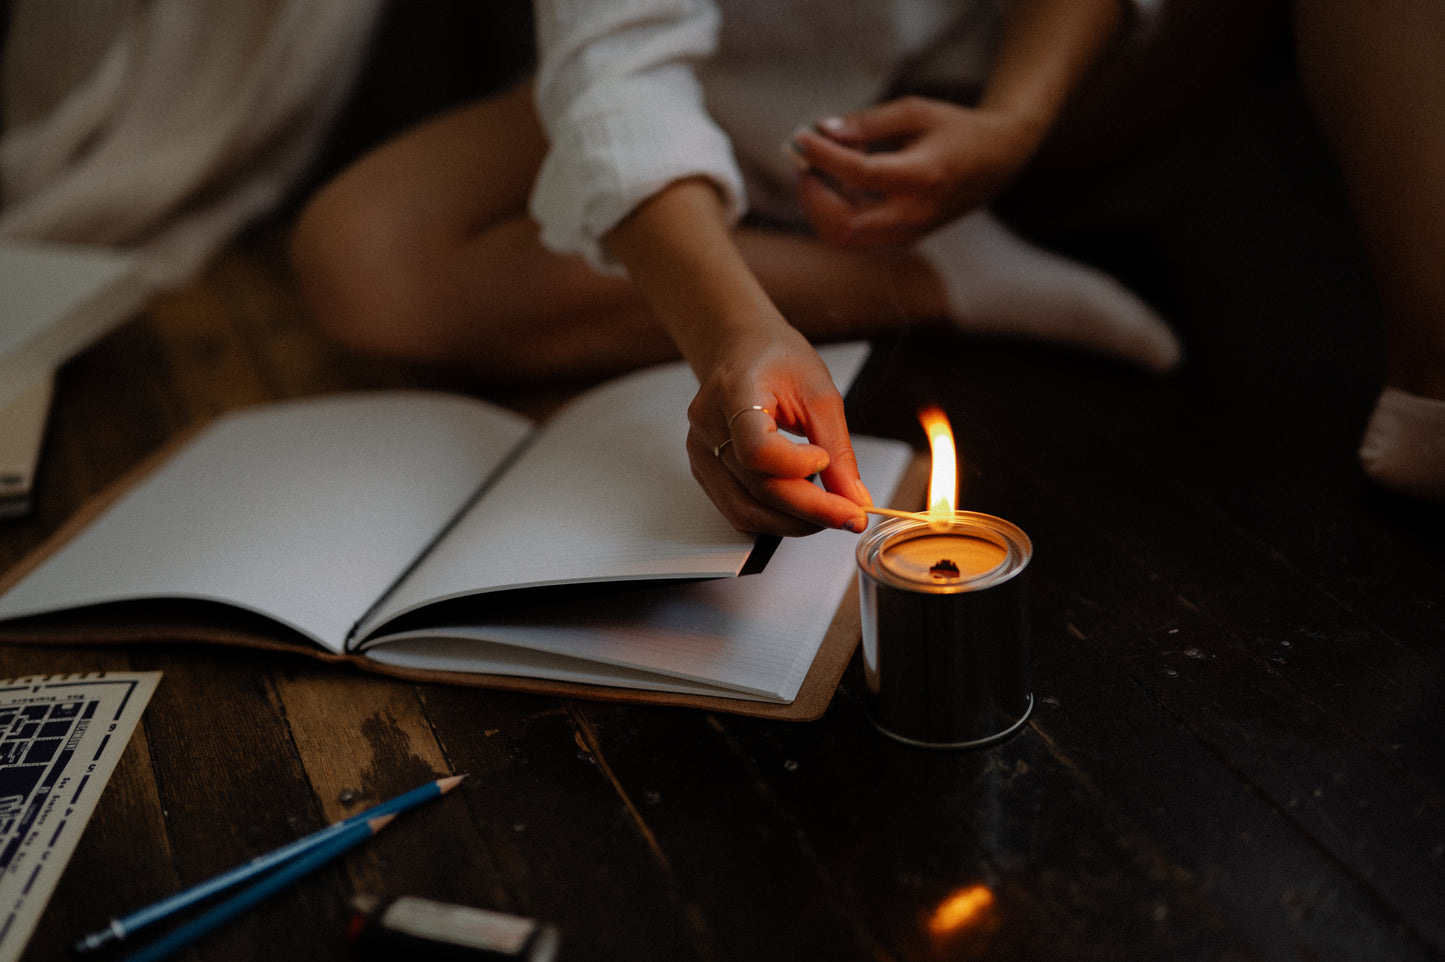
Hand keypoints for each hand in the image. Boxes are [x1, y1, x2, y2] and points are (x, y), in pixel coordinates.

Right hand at [686, 328, 870, 536]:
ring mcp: (700, 451)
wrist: (741, 349)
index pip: (757, 449)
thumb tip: (854, 498)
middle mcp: (708, 425)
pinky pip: (737, 510)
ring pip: (745, 510)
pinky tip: (801, 507)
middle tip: (852, 514)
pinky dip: (774, 517)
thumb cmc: (776, 359)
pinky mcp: (704, 471)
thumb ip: (838, 448)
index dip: (795, 466)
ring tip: (830, 513)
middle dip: (811, 510)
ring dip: (793, 522)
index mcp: (734, 392)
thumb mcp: (819, 392)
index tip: (826, 461)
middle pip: (758, 487)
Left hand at [789, 95, 1044, 248]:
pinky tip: (841, 183)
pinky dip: (837, 212)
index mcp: (924, 177)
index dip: (824, 157)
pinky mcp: (903, 240)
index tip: (801, 137)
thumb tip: (823, 130)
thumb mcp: (916, 112)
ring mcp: (909, 233)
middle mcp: (915, 215)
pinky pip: (856, 236)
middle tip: (803, 164)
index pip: (861, 175)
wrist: (997, 162)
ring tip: (820, 171)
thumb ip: (869, 122)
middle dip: (812, 197)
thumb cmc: (955, 130)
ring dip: (821, 208)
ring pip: (845, 239)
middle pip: (843, 226)